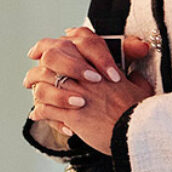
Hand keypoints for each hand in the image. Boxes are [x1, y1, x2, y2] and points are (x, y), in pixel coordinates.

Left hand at [24, 28, 155, 150]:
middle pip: (51, 60)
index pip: (74, 42)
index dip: (57, 44)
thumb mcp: (140, 87)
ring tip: (33, 98)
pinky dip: (39, 112)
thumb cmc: (140, 110)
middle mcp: (85, 76)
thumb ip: (133, 79)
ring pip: (43, 85)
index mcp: (99, 66)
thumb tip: (134, 77)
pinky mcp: (71, 114)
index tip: (43, 51)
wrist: (137, 129)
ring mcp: (77, 94)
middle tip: (31, 77)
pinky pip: (46, 109)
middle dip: (37, 69)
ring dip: (35, 91)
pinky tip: (37, 115)